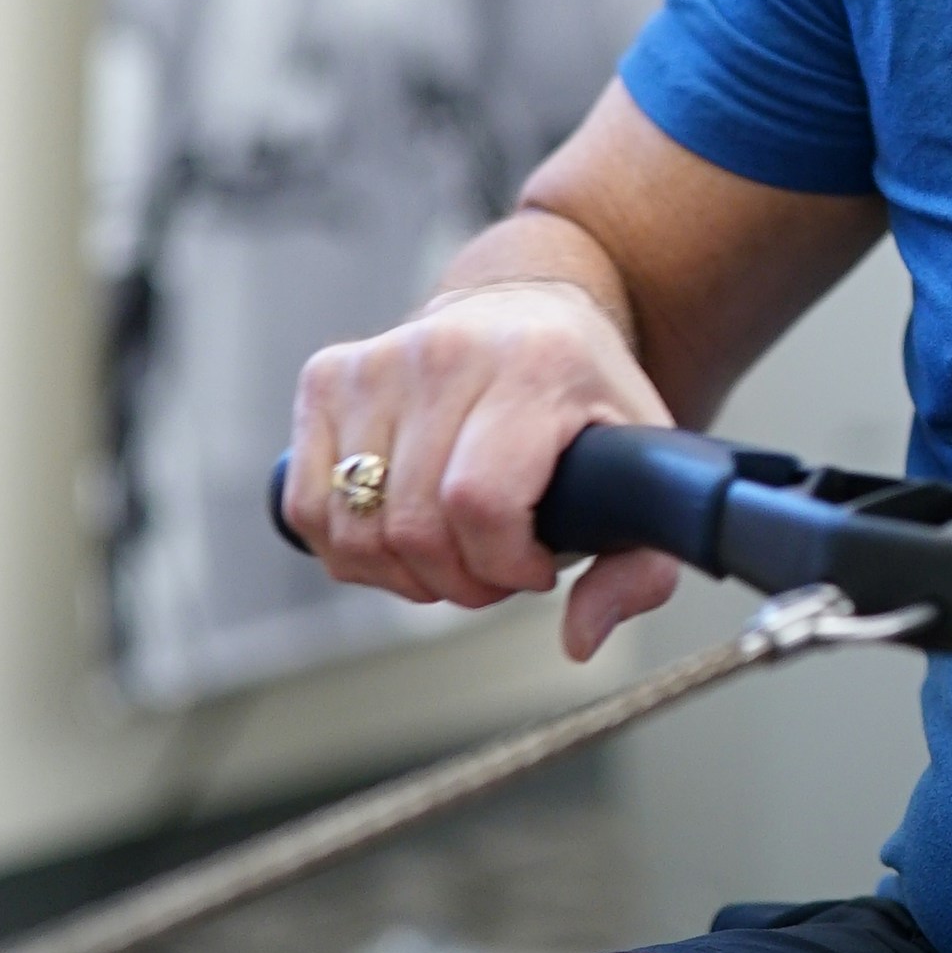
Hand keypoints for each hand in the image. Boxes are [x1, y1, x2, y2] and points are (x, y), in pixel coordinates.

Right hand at [282, 279, 681, 661]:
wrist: (530, 313)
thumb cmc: (586, 401)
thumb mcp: (642, 472)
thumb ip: (640, 568)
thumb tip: (580, 639)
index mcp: (536, 365)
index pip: (480, 502)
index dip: (502, 565)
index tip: (535, 568)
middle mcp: (446, 352)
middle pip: (415, 526)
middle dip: (458, 580)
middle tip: (493, 570)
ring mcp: (376, 361)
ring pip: (355, 527)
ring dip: (401, 573)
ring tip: (449, 555)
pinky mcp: (327, 377)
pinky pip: (309, 505)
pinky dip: (347, 549)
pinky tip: (395, 539)